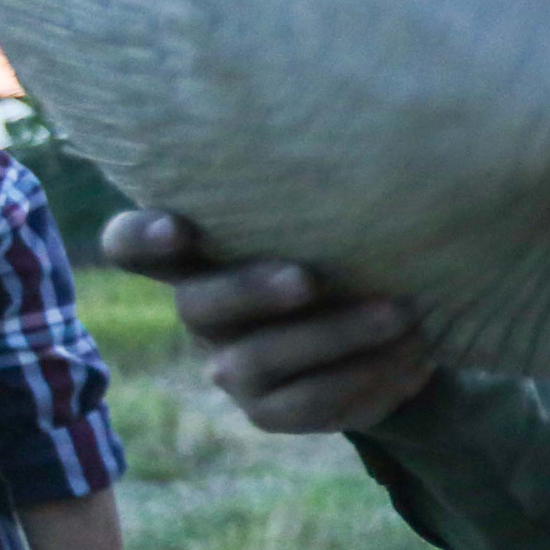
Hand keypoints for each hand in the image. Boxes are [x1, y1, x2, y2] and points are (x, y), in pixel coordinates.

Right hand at [100, 211, 437, 433]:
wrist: (389, 328)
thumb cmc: (350, 244)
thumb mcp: (333, 214)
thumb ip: (326, 191)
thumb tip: (387, 137)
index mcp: (200, 254)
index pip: (131, 245)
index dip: (139, 238)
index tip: (177, 228)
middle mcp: (206, 313)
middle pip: (197, 306)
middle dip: (251, 291)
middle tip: (307, 279)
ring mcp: (233, 367)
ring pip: (261, 360)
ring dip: (336, 337)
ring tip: (402, 315)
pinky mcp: (271, 411)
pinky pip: (311, 403)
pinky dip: (369, 378)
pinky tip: (417, 359)